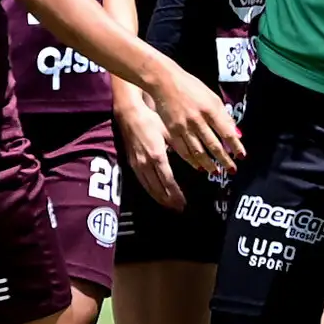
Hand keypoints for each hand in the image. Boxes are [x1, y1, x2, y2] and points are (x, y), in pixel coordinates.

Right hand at [115, 90, 185, 209]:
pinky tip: (156, 195)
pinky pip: (142, 183)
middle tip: (179, 209)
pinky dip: (150, 192)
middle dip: (169, 201)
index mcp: (157, 156)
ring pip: (149, 188)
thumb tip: (194, 160)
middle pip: (158, 189)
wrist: (129, 114)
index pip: (168, 181)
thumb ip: (180, 147)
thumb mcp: (169, 132)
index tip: (184, 202)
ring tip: (170, 206)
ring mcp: (137, 165)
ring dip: (160, 199)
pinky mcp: (132, 164)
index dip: (176, 194)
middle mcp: (146, 164)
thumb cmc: (151, 119)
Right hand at [148, 60, 244, 175]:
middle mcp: (198, 120)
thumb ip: (223, 114)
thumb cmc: (191, 87)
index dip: (235, 146)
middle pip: (214, 145)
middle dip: (224, 160)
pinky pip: (183, 150)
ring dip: (209, 164)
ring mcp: (184, 127)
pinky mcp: (172, 131)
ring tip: (216, 172)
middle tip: (232, 170)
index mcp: (210, 109)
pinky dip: (192, 160)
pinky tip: (198, 166)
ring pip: (198, 151)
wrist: (165, 81)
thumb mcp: (212, 96)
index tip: (242, 156)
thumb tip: (235, 132)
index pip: (227, 132)